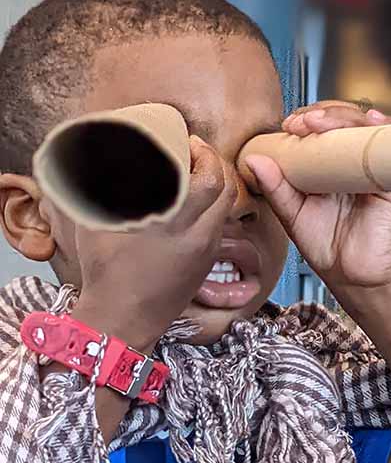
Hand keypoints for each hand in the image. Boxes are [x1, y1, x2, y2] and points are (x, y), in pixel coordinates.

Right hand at [70, 136, 236, 350]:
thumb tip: (92, 163)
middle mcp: (198, 236)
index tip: (192, 141)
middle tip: (199, 151)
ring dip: (219, 186)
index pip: (209, 178)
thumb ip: (99, 192)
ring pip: (226, 209)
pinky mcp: (206, 265)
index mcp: (175, 223)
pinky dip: (215, 208)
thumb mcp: (96, 226)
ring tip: (200, 172)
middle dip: (216, 164)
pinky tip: (197, 203)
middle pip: (226, 190)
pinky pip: (220, 227)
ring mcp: (205, 252)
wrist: (122, 321)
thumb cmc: (105, 273)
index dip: (205, 154)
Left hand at [245, 101, 390, 292]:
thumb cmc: (328, 247)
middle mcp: (355, 161)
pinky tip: (373, 120)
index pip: (321, 127)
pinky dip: (386, 127)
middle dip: (323, 113)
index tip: (288, 125)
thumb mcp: (294, 215)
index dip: (306, 119)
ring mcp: (376, 167)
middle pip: (345, 120)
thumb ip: (276, 188)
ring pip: (367, 125)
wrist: (356, 278)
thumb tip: (253, 159)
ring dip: (345, 116)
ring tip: (321, 123)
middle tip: (302, 123)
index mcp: (330, 164)